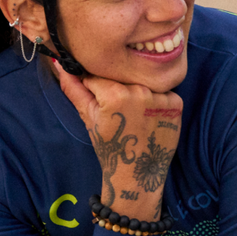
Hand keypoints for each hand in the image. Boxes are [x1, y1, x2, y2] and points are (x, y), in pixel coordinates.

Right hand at [55, 61, 180, 221]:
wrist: (137, 172)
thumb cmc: (109, 146)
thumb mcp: (88, 117)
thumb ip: (74, 88)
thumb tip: (59, 63)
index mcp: (115, 94)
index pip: (98, 75)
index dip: (94, 87)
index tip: (99, 102)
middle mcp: (140, 91)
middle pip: (121, 78)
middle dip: (116, 89)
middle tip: (119, 112)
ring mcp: (161, 96)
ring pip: (141, 83)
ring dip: (137, 93)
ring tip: (134, 115)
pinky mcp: (177, 102)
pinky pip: (161, 91)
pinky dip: (155, 101)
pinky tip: (149, 116)